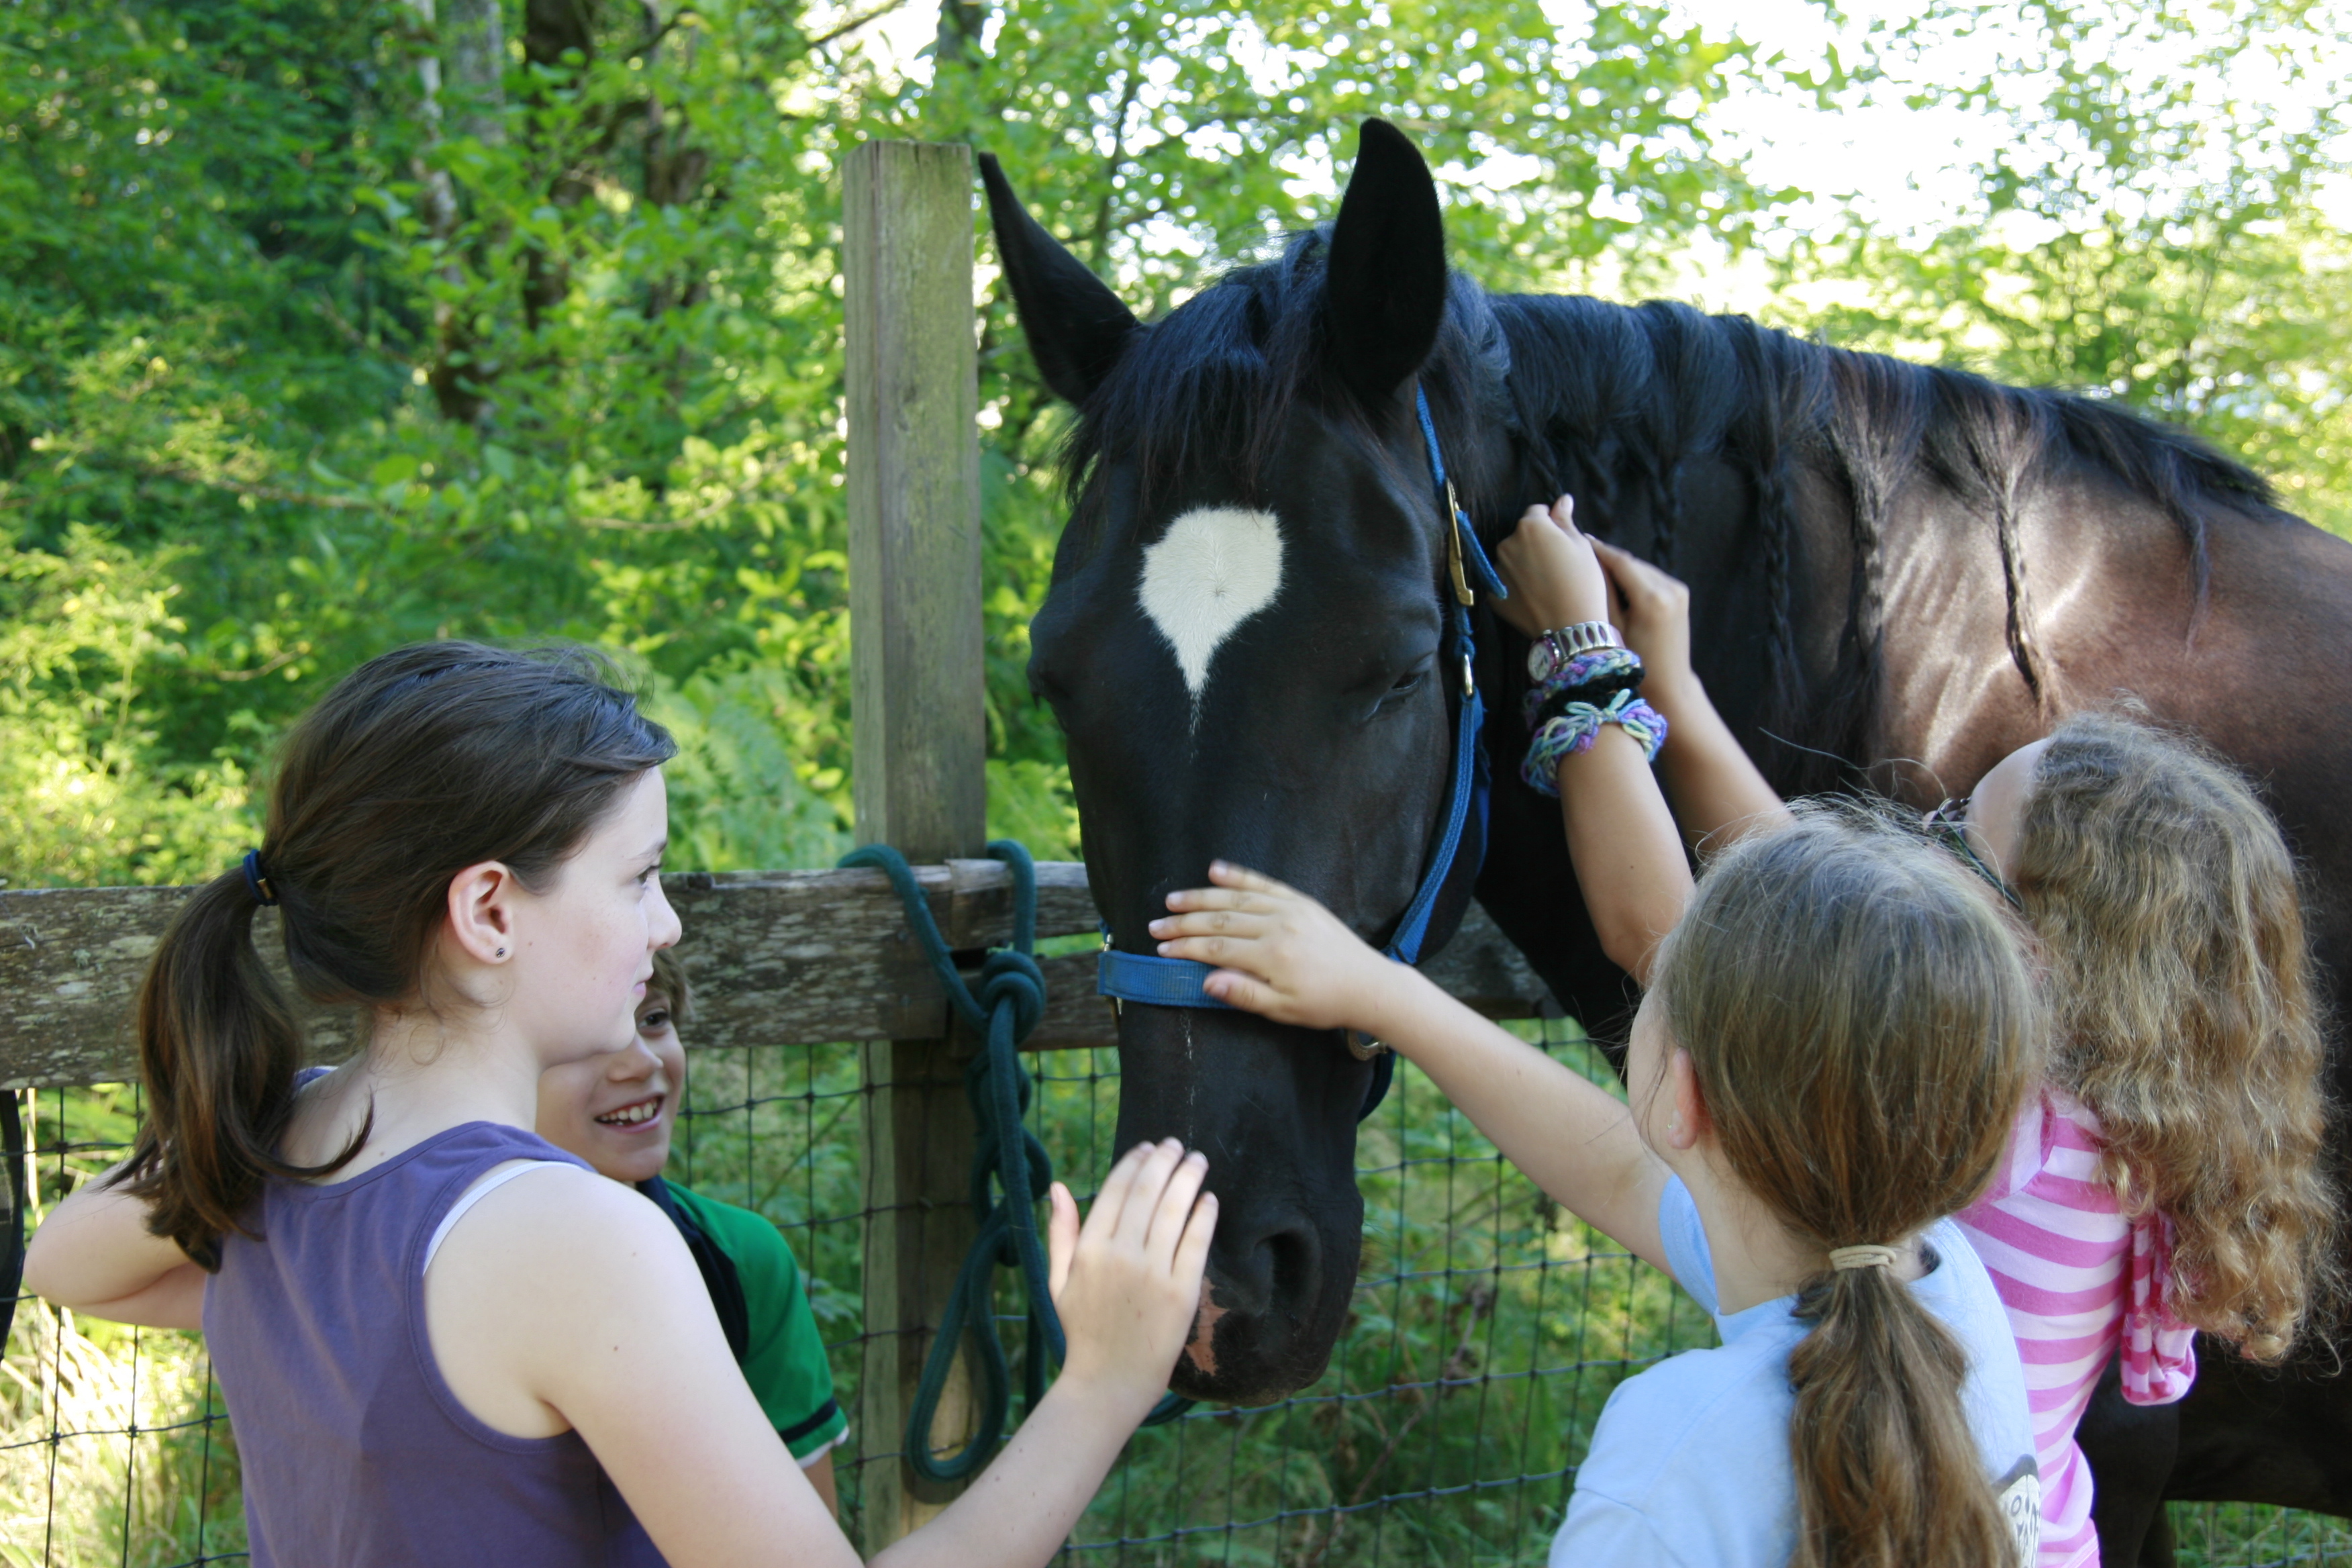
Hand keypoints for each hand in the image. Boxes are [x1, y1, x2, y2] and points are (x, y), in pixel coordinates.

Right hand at [1046, 1139, 1215, 1418]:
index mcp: (1089, 1250)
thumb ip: (1061, 1232)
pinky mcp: (1181, 1293)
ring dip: (1188, 1178)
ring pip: (1174, 1210)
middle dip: (1165, 1160)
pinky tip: (1209, 1199)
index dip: (1134, 1161)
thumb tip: (1056, 1186)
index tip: (1147, 1147)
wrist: (1108, 1383)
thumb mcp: (1058, 1281)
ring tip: (1198, 1161)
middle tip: (1176, 1144)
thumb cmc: (1083, 1330)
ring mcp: (1152, 1274)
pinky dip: (1204, 1215)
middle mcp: (1120, 1256)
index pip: (1117, 1189)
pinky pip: (1196, 1242)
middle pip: (1148, 1191)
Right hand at [1149, 862, 1404, 1030]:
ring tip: (1173, 899)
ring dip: (1201, 898)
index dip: (1185, 948)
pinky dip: (1238, 876)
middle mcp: (1279, 926)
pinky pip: (1264, 884)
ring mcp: (1290, 909)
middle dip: (1184, 923)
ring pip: (1236, 899)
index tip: (1161, 948)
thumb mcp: (1284, 1010)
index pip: (1216, 949)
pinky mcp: (1301, 901)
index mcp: (1273, 956)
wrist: (1369, 985)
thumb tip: (1206, 981)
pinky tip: (1215, 870)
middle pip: (1220, 921)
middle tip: (1156, 925)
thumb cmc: (1325, 1004)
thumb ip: (1244, 994)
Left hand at [1492, 494, 1609, 637]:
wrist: (1571, 626)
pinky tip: (1534, 595)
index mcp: (1530, 526)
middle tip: (1556, 564)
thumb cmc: (1582, 582)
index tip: (1562, 541)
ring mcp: (1497, 570)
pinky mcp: (1493, 594)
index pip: (1537, 512)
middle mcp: (1507, 544)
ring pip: (1512, 558)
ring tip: (1546, 582)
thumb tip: (1562, 500)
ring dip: (1524, 563)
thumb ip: (1565, 520)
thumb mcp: (1581, 546)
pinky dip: (1516, 585)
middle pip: (1521, 535)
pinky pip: (1505, 581)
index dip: (1551, 524)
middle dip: (1535, 543)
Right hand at [1587, 538, 1695, 697]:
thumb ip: (1604, 592)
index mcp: (1652, 599)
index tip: (1581, 539)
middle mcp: (1670, 589)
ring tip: (1598, 567)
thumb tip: (1592, 563)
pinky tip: (1618, 582)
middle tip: (1584, 553)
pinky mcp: (1681, 594)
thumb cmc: (1635, 661)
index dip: (1600, 550)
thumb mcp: (1614, 627)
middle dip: (1610, 558)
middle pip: (1633, 563)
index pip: (1622, 562)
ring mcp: (1679, 590)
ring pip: (1642, 568)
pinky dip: (1635, 577)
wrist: (1669, 682)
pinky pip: (1652, 578)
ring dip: (1622, 567)